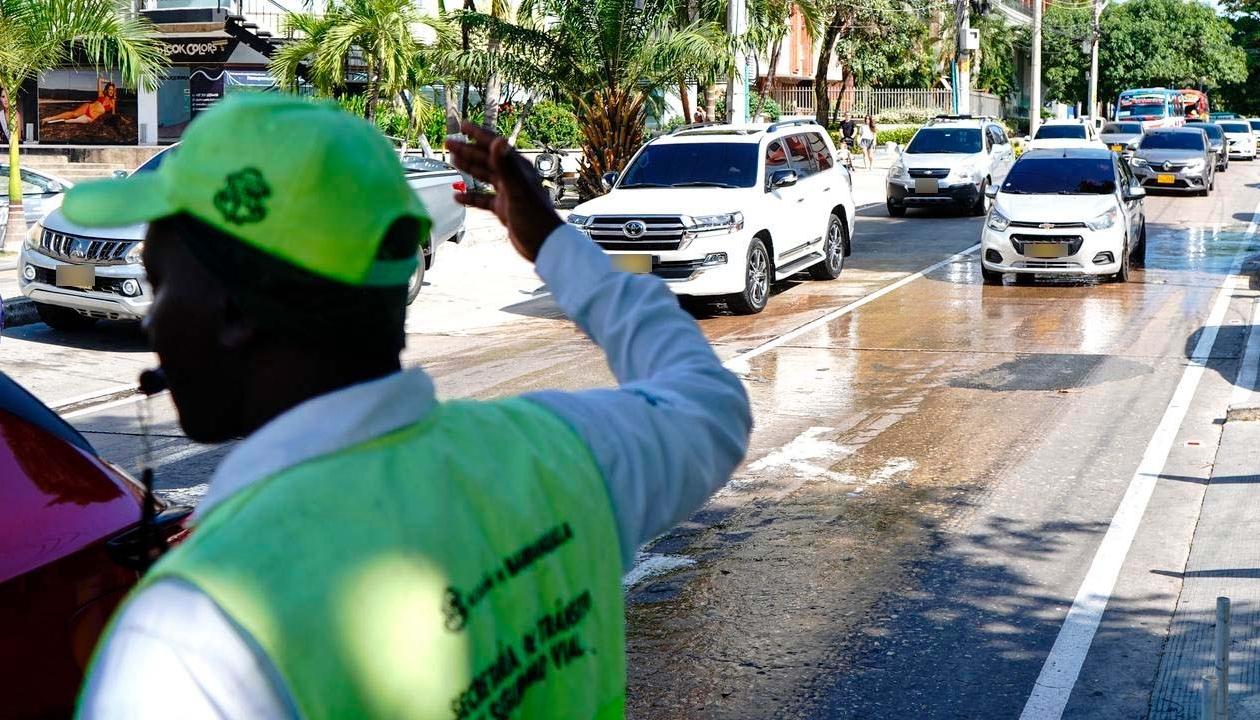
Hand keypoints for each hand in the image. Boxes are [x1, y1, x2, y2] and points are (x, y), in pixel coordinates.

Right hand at [446, 123, 560, 262]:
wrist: (544, 244)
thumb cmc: (535, 217)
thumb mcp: (518, 189)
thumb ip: (506, 165)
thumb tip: (498, 141)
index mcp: (518, 169)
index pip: (495, 146)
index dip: (478, 134)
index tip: (463, 125)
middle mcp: (513, 178)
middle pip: (487, 159)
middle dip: (468, 150)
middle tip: (449, 143)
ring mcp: (508, 193)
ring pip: (485, 176)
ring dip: (469, 168)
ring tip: (453, 161)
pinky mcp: (504, 209)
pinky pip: (484, 199)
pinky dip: (471, 196)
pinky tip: (458, 197)